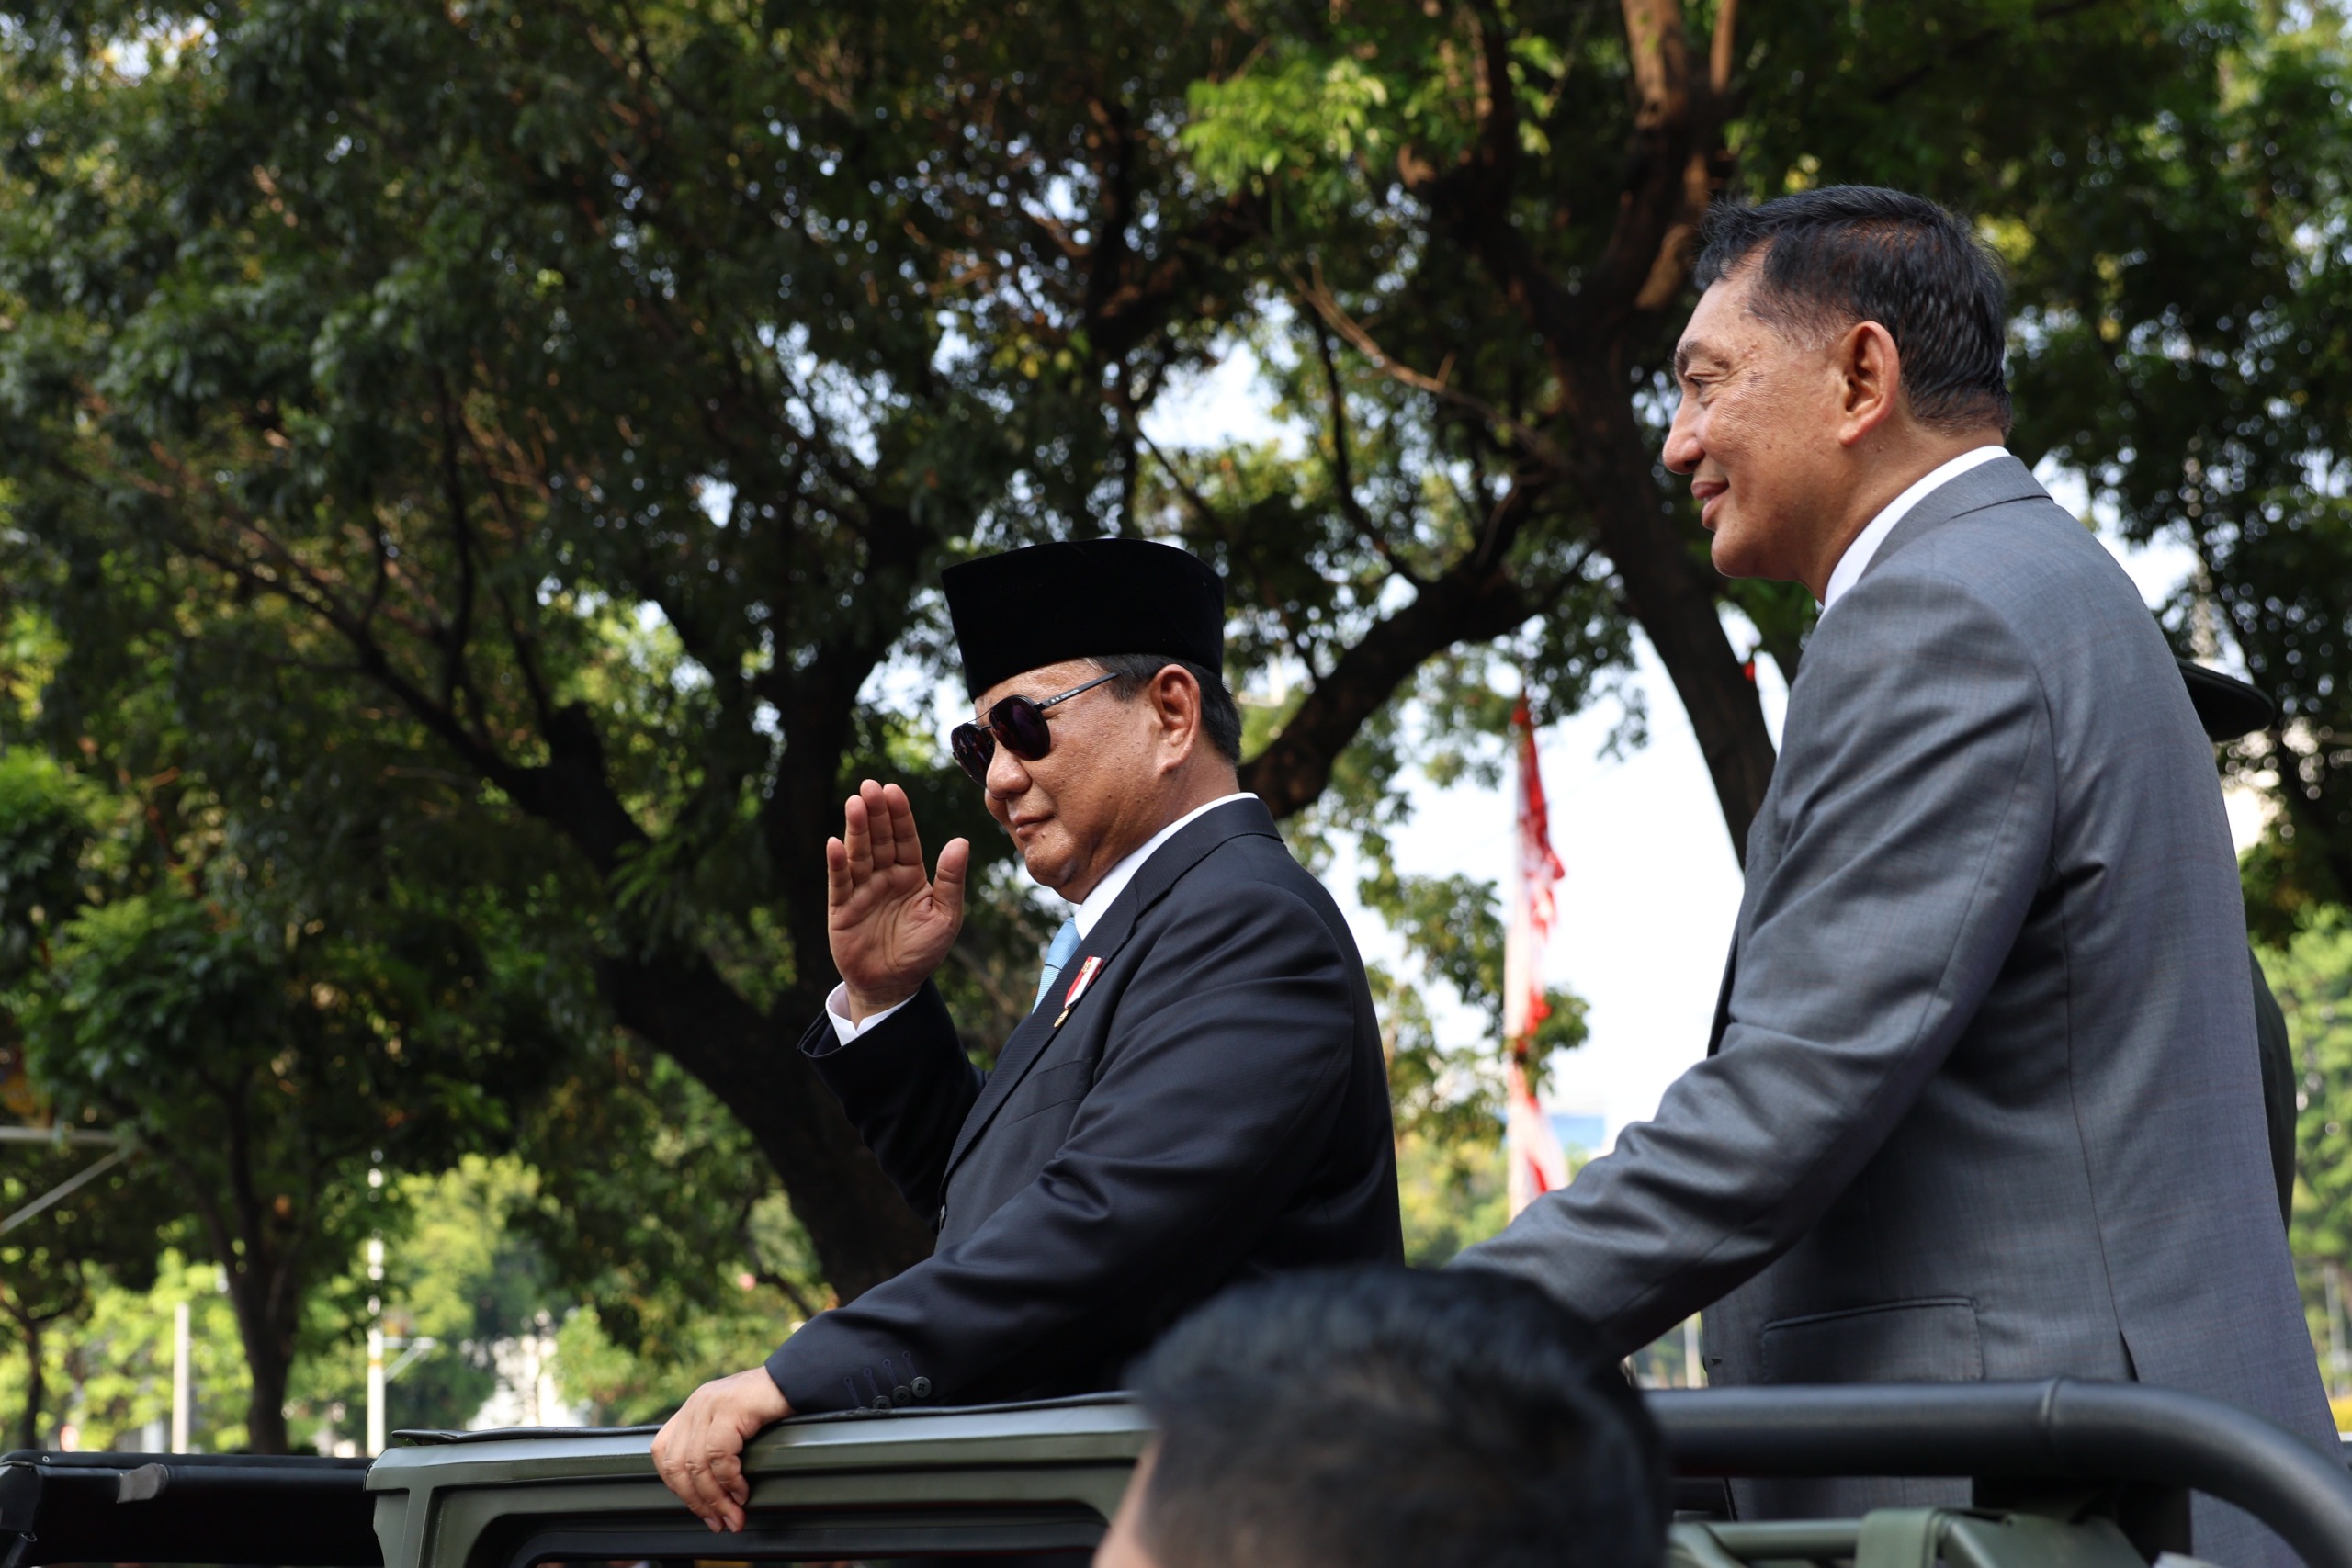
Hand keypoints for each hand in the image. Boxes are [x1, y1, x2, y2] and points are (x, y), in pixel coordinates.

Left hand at [650, 1366, 791, 1532]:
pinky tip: (743, 1492)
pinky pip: (719, 1455)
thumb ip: (715, 1446)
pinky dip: (730, 1480)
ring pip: (697, 1465)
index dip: (677, 1487)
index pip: (664, 1454)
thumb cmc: (770, 1406)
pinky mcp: (729, 1408)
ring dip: (716, 1499)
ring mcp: (709, 1404)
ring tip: (734, 1515)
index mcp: (692, 1409)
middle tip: (719, 1522)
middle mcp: (695, 1405)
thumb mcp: (734, 1424)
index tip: (700, 1508)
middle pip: (676, 1464)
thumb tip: (709, 1493)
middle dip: (696, 1502)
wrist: (797, 1378)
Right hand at [827, 779, 968, 1018]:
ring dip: (856, 829)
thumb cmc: (922, 951)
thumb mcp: (945, 916)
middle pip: (879, 839)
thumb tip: (961, 841)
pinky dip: (838, 863)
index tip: (893, 790)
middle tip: (870, 786)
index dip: (899, 815)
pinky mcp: (842, 908)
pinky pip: (840, 882)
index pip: (904, 838)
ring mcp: (862, 890)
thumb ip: (950, 880)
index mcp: (911, 875)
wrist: (893, 986)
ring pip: (859, 854)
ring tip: (855, 803)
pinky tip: (836, 843)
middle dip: (875, 812)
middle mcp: (884, 877)